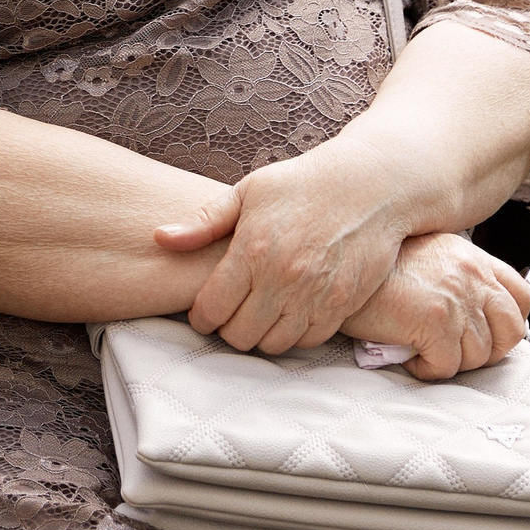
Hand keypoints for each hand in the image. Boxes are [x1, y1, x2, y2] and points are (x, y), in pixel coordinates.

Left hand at [155, 137, 409, 355]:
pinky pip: (310, 340)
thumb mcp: (247, 192)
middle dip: (226, 331)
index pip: (212, 308)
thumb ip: (203, 223)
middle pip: (240, 334)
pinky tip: (286, 318)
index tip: (201, 314)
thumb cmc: (300, 184)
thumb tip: (160, 238)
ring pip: (274, 344)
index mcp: (252, 250)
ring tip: (255, 319)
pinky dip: (294, 337)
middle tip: (227, 318)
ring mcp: (316, 294)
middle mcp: (283, 278)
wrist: (370, 186)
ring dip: (259, 338)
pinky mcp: (344, 303)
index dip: (200, 318)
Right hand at [340, 233, 529, 379]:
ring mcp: (457, 298)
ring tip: (425, 355)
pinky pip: (448, 367)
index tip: (487, 335)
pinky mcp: (436, 321)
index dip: (510, 323)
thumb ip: (454, 274)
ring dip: (453, 363)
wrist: (336, 266)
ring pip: (479, 355)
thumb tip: (469, 311)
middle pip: (512, 331)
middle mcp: (471, 274)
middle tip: (458, 354)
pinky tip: (409, 359)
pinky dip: (428, 371)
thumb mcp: (423, 255)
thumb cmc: (373, 269)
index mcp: (470, 257)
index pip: (521, 296)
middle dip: (490, 352)